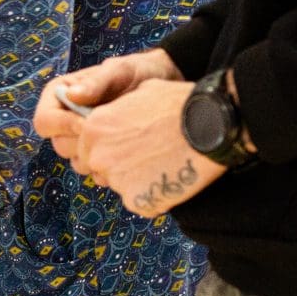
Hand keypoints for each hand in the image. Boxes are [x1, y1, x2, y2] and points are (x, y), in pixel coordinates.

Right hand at [33, 48, 184, 157]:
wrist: (161, 85)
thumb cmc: (136, 72)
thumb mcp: (118, 71)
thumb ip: (96, 83)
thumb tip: (72, 96)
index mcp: (60, 96)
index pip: (44, 121)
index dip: (62, 126)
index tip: (88, 123)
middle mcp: (66, 119)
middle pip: (59, 145)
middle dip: (83, 143)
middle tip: (110, 134)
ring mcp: (83, 139)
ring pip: (77, 161)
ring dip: (97, 157)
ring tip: (121, 141)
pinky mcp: (99, 153)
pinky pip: (96, 170)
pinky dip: (110, 168)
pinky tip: (127, 155)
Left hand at [68, 78, 222, 218]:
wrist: (209, 126)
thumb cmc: (178, 104)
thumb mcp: (141, 92)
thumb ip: (120, 108)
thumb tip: (121, 111)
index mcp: (94, 127)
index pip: (87, 147)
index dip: (108, 147)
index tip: (128, 145)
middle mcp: (98, 155)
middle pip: (100, 169)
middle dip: (119, 165)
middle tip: (148, 157)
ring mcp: (116, 181)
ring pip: (121, 185)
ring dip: (137, 180)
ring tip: (164, 164)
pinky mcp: (137, 201)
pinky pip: (141, 202)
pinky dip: (154, 196)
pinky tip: (172, 177)